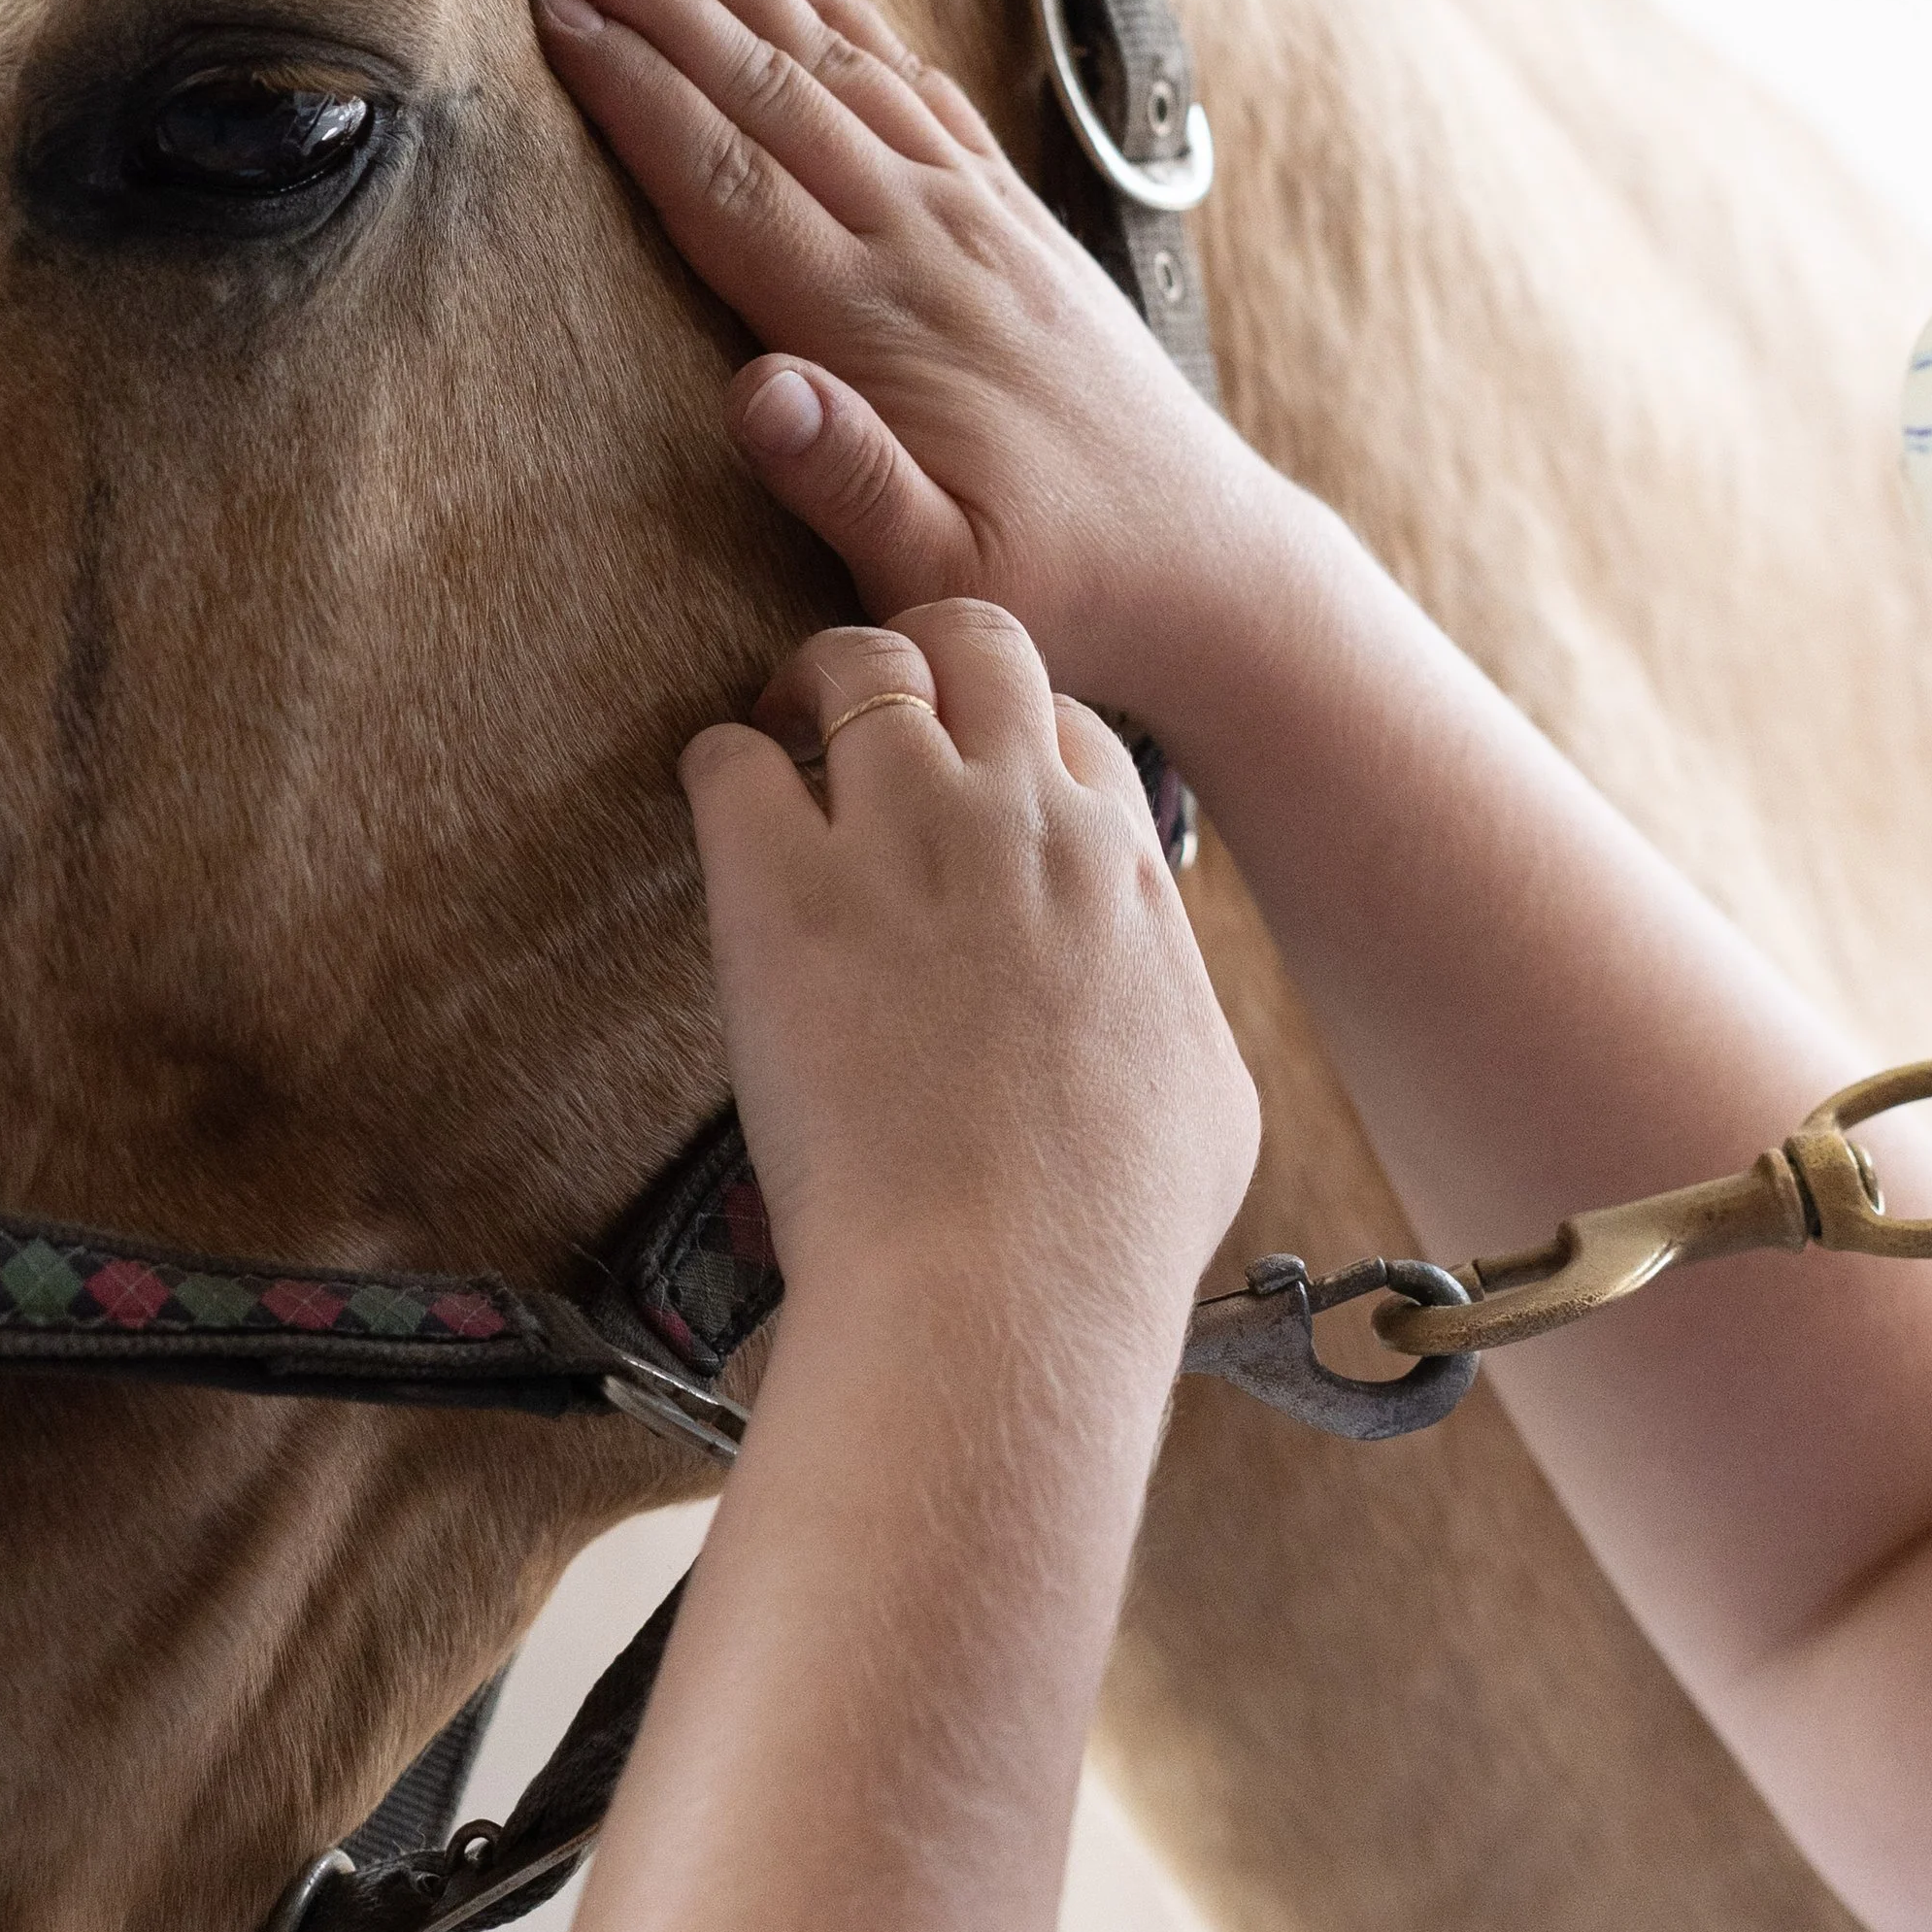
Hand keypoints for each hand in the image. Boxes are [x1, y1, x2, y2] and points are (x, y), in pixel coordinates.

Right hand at [531, 0, 1240, 717]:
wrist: (1215, 567)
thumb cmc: (1068, 591)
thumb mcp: (950, 585)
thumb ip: (851, 484)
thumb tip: (750, 390)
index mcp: (885, 326)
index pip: (729, 180)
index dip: (635, 89)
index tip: (551, 7)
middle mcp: (928, 241)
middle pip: (767, 86)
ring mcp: (973, 214)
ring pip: (832, 58)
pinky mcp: (1007, 212)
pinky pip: (907, 78)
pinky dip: (838, 2)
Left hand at [681, 600, 1256, 1339]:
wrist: (1007, 1289)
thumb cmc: (1111, 1231)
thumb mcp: (1211, 1099)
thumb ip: (1170, 1004)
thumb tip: (1152, 996)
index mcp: (1122, 862)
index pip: (1067, 723)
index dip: (1005, 741)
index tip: (962, 785)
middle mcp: (1022, 816)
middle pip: (973, 642)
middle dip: (913, 662)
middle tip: (854, 720)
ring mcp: (906, 838)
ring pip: (854, 666)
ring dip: (807, 691)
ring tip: (777, 743)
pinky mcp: (785, 889)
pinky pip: (729, 759)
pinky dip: (720, 772)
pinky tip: (722, 825)